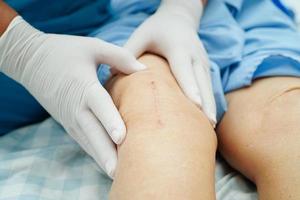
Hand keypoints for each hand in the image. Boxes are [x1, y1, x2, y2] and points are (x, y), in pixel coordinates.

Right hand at [0, 17, 145, 177]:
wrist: (31, 60)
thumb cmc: (65, 51)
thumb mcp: (92, 46)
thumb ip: (119, 57)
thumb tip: (144, 70)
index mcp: (84, 86)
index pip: (99, 106)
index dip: (110, 121)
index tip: (122, 138)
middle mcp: (76, 106)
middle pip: (93, 132)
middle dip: (106, 153)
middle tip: (119, 171)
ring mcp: (70, 117)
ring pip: (88, 141)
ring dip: (101, 157)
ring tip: (117, 173)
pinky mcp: (68, 122)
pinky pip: (83, 139)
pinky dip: (94, 151)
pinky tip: (106, 161)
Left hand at [125, 0, 215, 124]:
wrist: (180, 19)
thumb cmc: (157, 29)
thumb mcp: (141, 35)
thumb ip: (129, 52)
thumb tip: (112, 74)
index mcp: (179, 48)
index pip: (184, 70)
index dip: (190, 87)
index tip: (196, 105)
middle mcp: (195, 56)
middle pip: (202, 82)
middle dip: (206, 103)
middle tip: (208, 124)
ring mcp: (203, 62)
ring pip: (209, 87)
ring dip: (211, 106)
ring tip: (210, 127)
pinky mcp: (205, 68)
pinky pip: (208, 87)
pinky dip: (209, 102)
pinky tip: (207, 119)